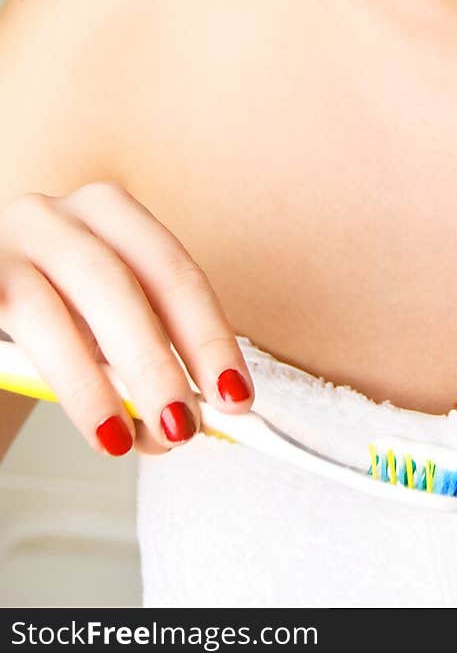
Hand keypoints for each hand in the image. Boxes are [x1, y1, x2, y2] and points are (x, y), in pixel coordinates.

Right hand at [0, 181, 252, 456]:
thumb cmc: (49, 314)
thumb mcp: (101, 324)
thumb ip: (143, 358)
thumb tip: (190, 420)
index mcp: (108, 212)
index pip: (172, 271)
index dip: (208, 335)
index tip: (236, 395)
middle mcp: (55, 215)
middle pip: (118, 285)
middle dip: (156, 361)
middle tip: (183, 426)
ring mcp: (4, 244)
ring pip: (50, 313)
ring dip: (94, 384)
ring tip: (124, 440)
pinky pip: (8, 324)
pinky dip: (51, 379)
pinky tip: (80, 420)